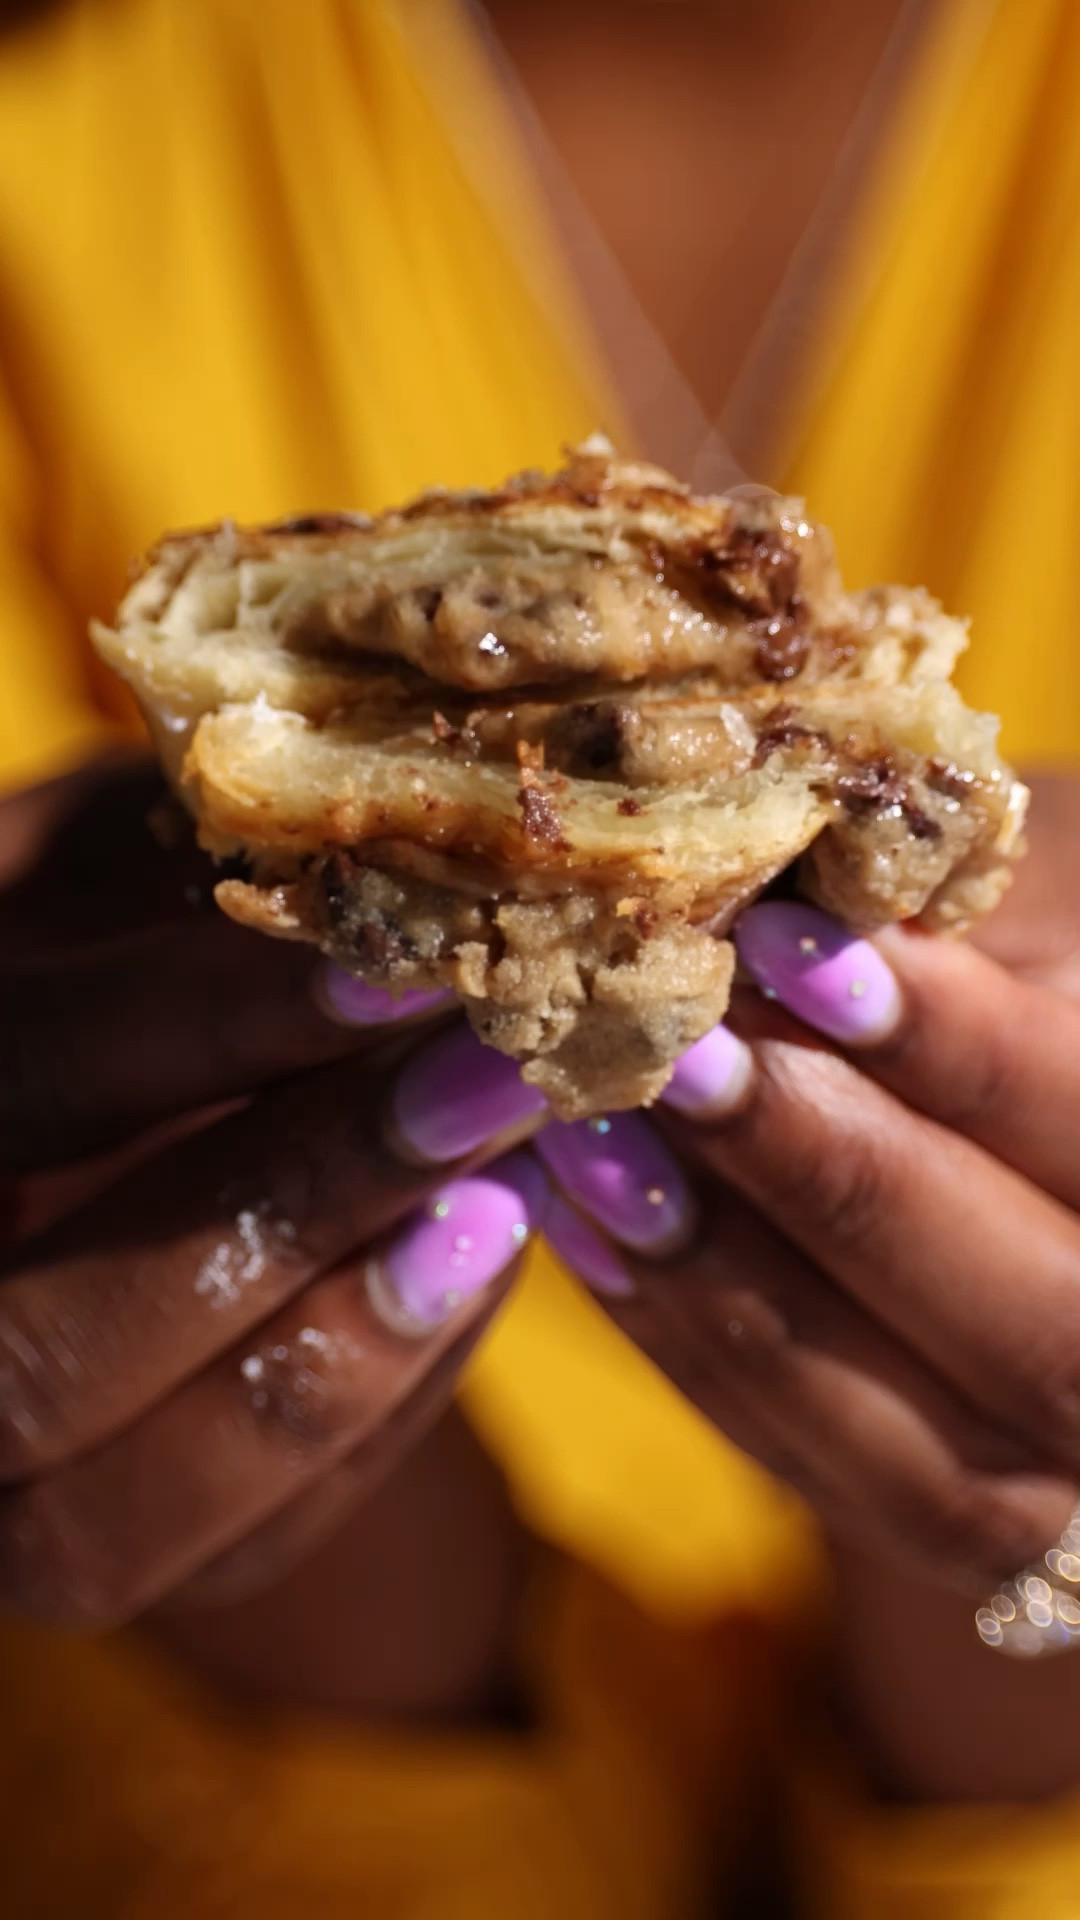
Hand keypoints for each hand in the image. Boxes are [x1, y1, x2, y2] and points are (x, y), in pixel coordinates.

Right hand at [0, 762, 545, 1625]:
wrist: (123, 1126)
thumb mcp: (111, 876)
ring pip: (118, 1508)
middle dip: (283, 1207)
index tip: (392, 969)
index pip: (13, 1094)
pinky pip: (240, 1539)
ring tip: (503, 1196)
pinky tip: (484, 1258)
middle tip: (484, 1082)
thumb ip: (187, 881)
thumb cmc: (100, 949)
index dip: (191, 1038)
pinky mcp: (104, 1552)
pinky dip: (382, 1406)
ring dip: (341, 1343)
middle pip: (39, 1354)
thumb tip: (379, 863)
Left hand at [540, 774, 1079, 1597]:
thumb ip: (957, 933)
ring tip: (593, 1133)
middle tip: (675, 1056)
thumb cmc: (1048, 977)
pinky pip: (813, 1461)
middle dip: (831, 1179)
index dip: (955, 1048)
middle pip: (1035, 1325)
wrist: (1024, 1155)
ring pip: (917, 1441)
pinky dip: (689, 1334)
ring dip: (732, 1277)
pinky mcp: (949, 1518)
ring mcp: (1061, 1481)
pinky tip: (581, 1213)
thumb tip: (770, 903)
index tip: (787, 943)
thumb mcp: (1039, 919)